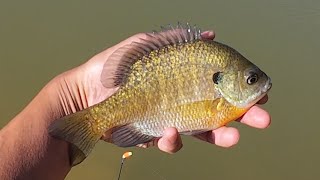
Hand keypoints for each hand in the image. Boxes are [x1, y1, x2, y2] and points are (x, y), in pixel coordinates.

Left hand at [75, 31, 270, 152]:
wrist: (88, 91)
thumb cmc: (115, 66)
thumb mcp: (145, 45)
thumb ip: (176, 39)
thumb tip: (211, 34)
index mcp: (183, 80)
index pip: (219, 86)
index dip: (240, 90)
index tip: (259, 94)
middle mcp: (181, 100)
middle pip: (218, 111)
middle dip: (243, 117)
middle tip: (262, 120)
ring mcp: (170, 119)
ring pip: (201, 132)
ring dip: (219, 136)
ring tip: (232, 137)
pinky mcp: (155, 134)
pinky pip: (169, 141)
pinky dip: (171, 139)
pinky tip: (167, 130)